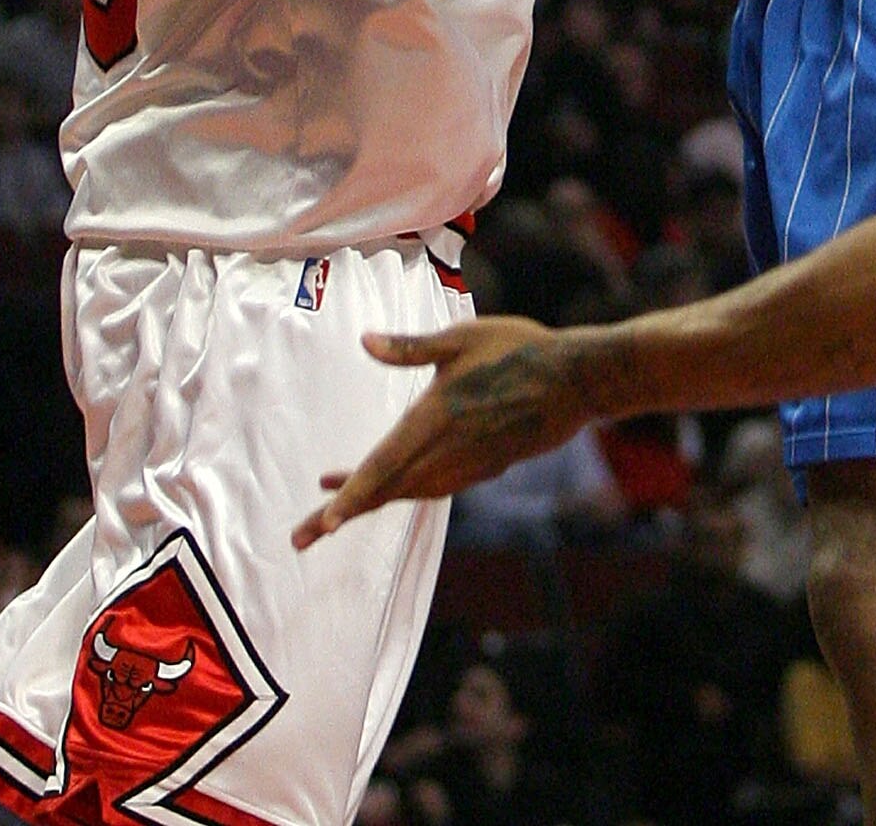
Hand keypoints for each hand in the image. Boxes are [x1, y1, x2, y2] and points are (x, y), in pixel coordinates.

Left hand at [292, 317, 586, 544]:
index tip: (323, 523)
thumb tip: (364, 341)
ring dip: (371, 499)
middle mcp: (446, 451)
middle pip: (387, 489)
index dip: (350, 494)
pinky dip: (404, 490)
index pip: (384, 465)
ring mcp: (466, 465)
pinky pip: (433, 487)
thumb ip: (410, 348)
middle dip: (342, 513)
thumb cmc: (517, 349)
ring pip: (408, 491)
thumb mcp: (461, 338)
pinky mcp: (482, 467)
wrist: (574, 382)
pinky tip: (395, 480)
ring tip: (335, 506)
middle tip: (301, 536)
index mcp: (435, 418)